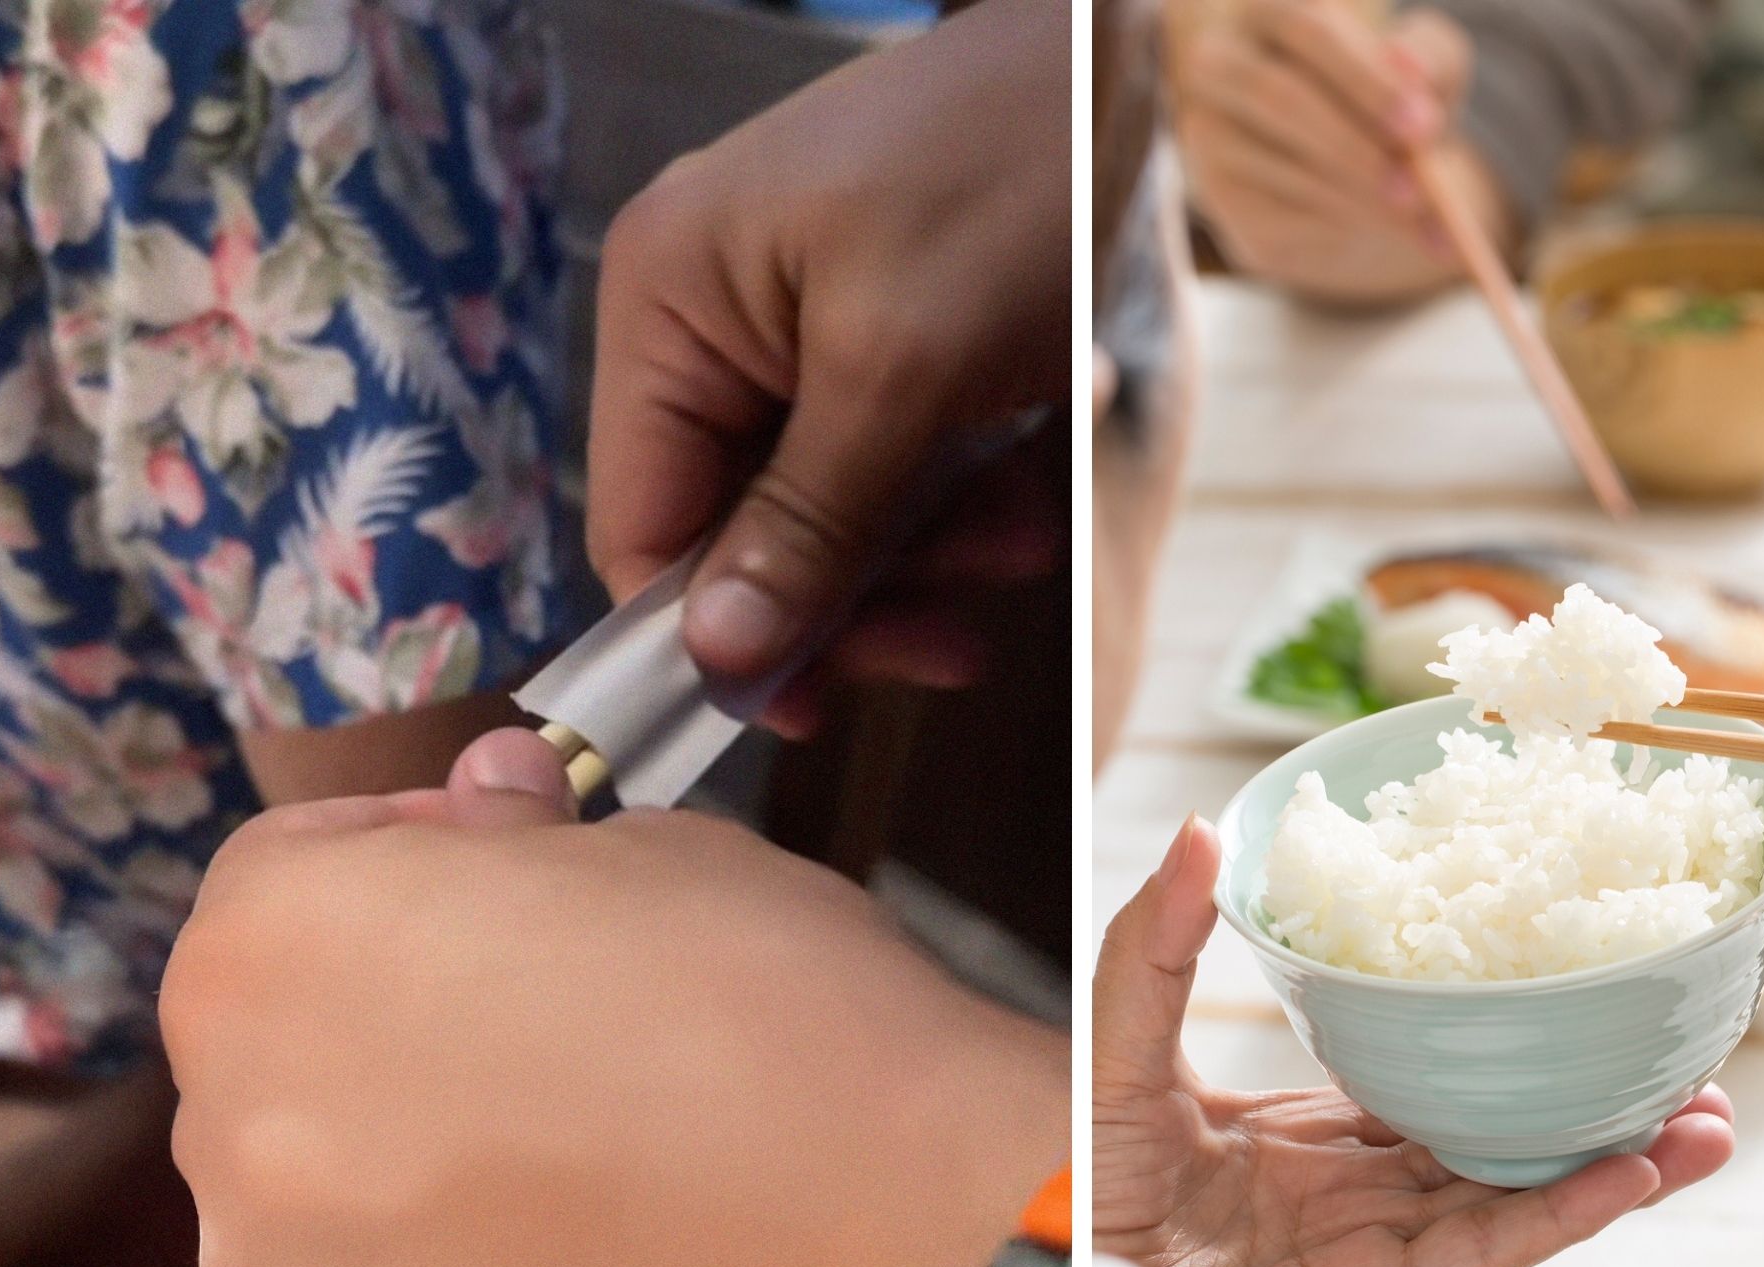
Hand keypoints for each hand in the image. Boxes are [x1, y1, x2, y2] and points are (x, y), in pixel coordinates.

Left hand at [163, 731, 1066, 1266]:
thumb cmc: (784, 1031)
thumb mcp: (663, 856)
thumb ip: (528, 835)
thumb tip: (491, 811)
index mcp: (281, 947)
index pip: (287, 860)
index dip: (410, 843)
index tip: (507, 861)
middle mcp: (239, 1129)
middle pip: (288, 1029)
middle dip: (400, 996)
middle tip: (554, 998)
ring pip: (320, 1178)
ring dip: (414, 1137)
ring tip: (584, 1132)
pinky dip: (447, 1262)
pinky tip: (585, 1238)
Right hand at [587, 0, 1066, 735]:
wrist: (1121, 59)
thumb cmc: (1009, 168)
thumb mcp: (903, 370)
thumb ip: (808, 524)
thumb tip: (716, 660)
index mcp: (667, 304)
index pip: (642, 524)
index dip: (716, 635)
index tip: (815, 706)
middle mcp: (709, 319)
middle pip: (738, 534)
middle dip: (854, 595)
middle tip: (955, 638)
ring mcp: (793, 329)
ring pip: (825, 515)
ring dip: (924, 556)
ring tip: (1016, 543)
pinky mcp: (877, 340)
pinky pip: (886, 467)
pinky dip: (952, 502)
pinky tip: (1021, 500)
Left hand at [1092, 817, 1731, 1266]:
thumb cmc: (1090, 1186)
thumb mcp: (1124, 1045)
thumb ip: (1157, 945)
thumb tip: (1201, 831)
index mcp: (1325, 1130)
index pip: (1441, 1069)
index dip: (1515, 1028)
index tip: (1584, 969)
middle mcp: (1369, 1189)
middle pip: (1509, 1133)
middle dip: (1603, 1097)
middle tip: (1692, 1049)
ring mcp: (1385, 1247)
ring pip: (1523, 1194)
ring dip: (1620, 1159)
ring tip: (1710, 1118)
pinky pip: (1489, 1253)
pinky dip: (1563, 1215)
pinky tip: (1635, 1174)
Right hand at [1173, 0, 1507, 304]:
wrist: (1359, 171)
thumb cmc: (1390, 103)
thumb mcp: (1427, 70)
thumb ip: (1429, 60)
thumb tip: (1408, 67)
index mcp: (1270, 12)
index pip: (1310, 30)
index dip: (1366, 79)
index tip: (1423, 128)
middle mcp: (1222, 64)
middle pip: (1280, 98)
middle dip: (1354, 148)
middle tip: (1416, 192)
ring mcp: (1210, 134)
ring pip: (1285, 169)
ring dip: (1362, 202)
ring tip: (1421, 221)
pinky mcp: (1219, 197)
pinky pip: (1278, 220)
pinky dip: (1340, 231)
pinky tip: (1380, 230)